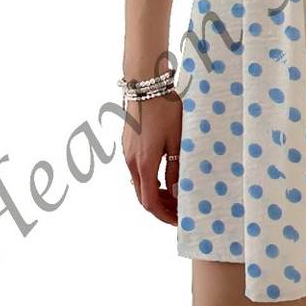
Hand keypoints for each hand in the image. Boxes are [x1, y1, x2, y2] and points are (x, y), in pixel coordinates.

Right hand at [122, 91, 182, 224]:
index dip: (163, 215)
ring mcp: (127, 153)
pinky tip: (163, 177)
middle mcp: (131, 162)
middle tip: (178, 212)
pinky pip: (136, 171)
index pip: (150, 202)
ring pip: (139, 184)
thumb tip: (177, 191)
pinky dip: (149, 180)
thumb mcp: (177, 140)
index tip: (177, 221)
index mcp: (144, 164)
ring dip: (154, 194)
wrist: (145, 85)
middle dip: (160, 207)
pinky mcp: (127, 145)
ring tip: (174, 197)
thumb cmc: (165, 110)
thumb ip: (176, 168)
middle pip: (142, 196)